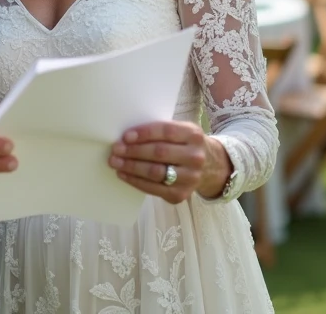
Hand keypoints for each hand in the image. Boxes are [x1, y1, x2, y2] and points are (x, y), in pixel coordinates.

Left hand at [109, 121, 228, 204]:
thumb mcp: (182, 131)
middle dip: (133, 151)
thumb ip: (161, 131)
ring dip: (131, 167)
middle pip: (159, 153)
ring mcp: (190, 177)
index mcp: (193, 135)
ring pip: (155, 172)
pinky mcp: (181, 195)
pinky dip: (135, 181)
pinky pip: (154, 189)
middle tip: (116, 149)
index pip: (166, 131)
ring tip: (115, 162)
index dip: (144, 133)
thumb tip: (127, 136)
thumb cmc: (185, 144)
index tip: (125, 136)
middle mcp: (195, 156)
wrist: (209, 167)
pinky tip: (124, 174)